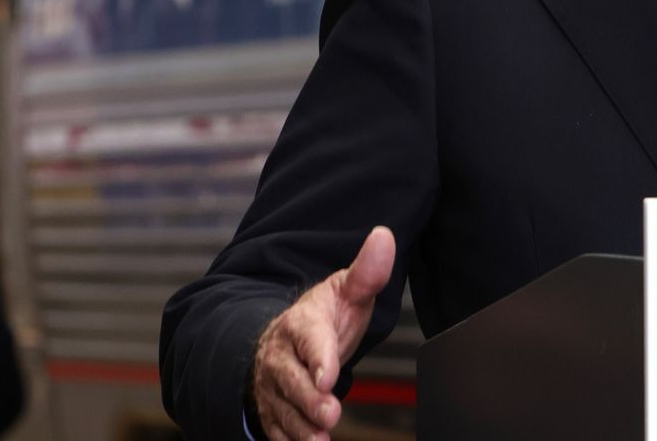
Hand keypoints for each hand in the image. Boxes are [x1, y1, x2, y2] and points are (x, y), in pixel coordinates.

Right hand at [248, 226, 395, 440]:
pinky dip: (287, 437)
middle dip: (308, 398)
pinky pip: (274, 424)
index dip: (319, 358)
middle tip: (330, 413)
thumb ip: (367, 273)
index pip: (310, 338)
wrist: (288, 338)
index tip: (330, 376)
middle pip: (291, 378)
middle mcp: (281, 355)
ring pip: (281, 406)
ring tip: (319, 439)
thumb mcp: (347, 292)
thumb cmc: (325, 317)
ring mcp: (272, 383)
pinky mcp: (271, 406)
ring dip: (299, 425)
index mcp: (302, 322)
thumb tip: (384, 236)